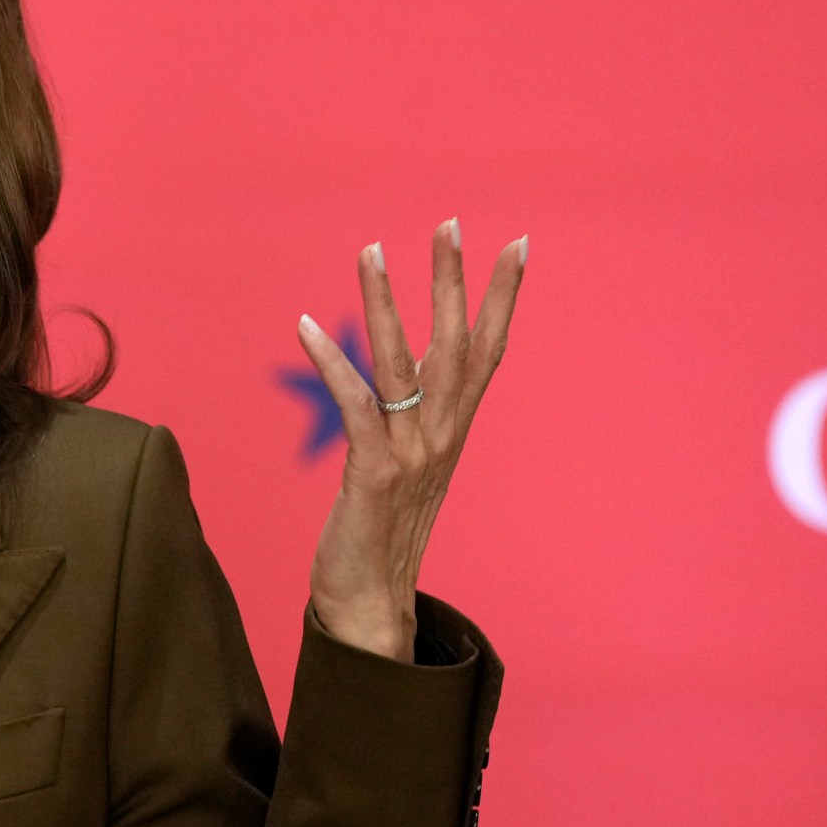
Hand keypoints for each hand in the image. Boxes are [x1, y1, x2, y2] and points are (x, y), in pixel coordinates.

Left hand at [291, 219, 523, 660]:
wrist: (372, 604)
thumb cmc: (382, 534)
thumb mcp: (407, 465)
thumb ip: (412, 417)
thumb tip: (409, 371)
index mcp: (453, 430)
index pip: (488, 351)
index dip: (503, 298)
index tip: (519, 244)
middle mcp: (442, 436)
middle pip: (458, 344)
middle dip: (454, 280)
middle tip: (451, 222)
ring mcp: (411, 454)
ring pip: (403, 364)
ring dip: (387, 304)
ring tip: (371, 251)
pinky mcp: (374, 473)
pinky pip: (354, 405)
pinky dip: (333, 362)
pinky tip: (308, 326)